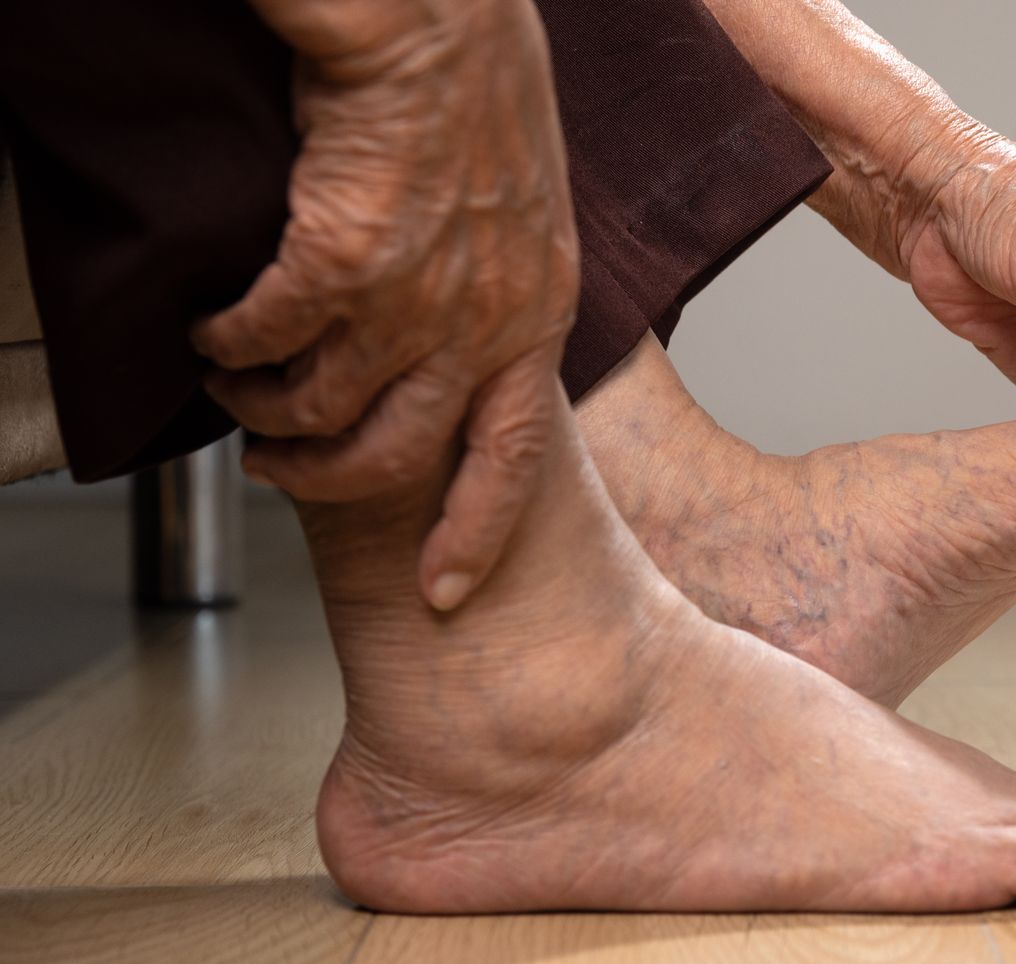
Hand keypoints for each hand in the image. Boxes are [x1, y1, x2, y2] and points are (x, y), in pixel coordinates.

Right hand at [191, 0, 578, 610]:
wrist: (437, 23)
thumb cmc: (481, 97)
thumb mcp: (531, 217)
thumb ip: (503, 291)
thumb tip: (464, 344)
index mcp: (539, 318)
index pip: (515, 460)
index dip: (475, 533)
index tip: (445, 592)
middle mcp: (483, 324)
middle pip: (398, 457)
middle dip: (327, 479)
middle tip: (281, 468)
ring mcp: (412, 299)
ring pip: (319, 406)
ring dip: (262, 406)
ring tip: (234, 383)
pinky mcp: (338, 261)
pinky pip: (265, 339)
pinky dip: (229, 344)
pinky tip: (214, 328)